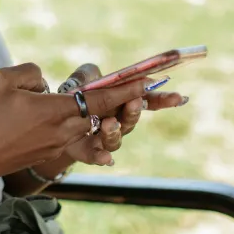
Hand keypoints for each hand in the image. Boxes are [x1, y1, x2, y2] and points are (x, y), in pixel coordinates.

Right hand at [0, 63, 149, 181]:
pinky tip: (79, 134)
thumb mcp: (1, 79)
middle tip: (155, 93)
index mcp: (56, 111)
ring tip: (119, 108)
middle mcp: (63, 131)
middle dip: (126, 104)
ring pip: (88, 127)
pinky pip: (72, 139)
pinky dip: (81, 132)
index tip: (149, 82)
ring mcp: (55, 146)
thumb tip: (46, 84)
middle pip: (103, 115)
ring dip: (103, 117)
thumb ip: (32, 73)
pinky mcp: (45, 154)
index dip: (126, 90)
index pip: (101, 99)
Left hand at [57, 64, 187, 162]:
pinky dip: (102, 158)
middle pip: (132, 119)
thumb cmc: (75, 95)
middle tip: (135, 101)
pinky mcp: (87, 151)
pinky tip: (106, 159)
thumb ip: (89, 74)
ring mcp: (104, 138)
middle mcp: (118, 122)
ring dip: (115, 131)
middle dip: (135, 111)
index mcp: (122, 101)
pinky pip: (96, 156)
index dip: (163, 100)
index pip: (147, 101)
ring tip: (109, 123)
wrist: (54, 117)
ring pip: (116, 139)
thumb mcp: (82, 79)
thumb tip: (99, 76)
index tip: (179, 98)